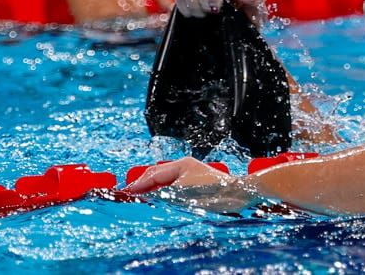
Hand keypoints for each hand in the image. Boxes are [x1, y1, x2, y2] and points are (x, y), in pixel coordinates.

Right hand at [124, 157, 257, 212]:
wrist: (240, 194)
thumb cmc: (215, 192)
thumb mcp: (183, 194)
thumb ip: (163, 193)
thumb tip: (147, 195)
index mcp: (181, 164)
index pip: (153, 174)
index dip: (138, 184)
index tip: (125, 193)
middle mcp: (185, 167)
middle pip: (157, 174)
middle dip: (142, 184)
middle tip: (128, 195)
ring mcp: (191, 174)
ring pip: (164, 179)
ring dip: (151, 188)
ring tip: (139, 198)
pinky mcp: (196, 184)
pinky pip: (173, 185)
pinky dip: (162, 191)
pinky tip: (158, 199)